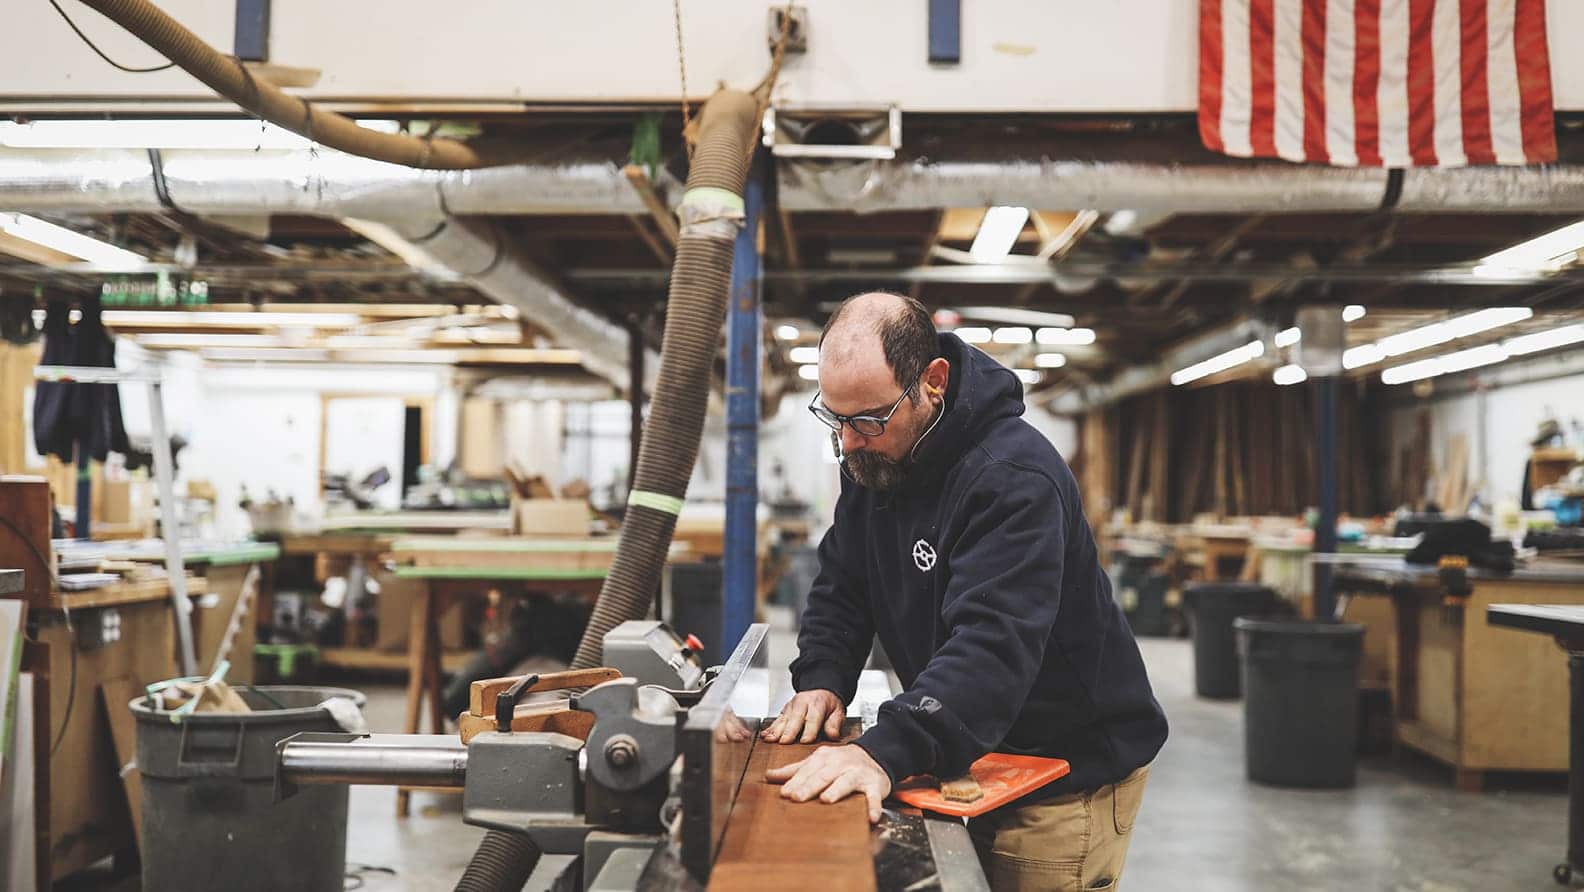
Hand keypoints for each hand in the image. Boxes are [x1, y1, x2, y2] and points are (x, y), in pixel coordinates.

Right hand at [761, 689, 844, 743]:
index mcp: (817, 704)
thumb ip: (835, 724)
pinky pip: (776, 720)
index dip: (809, 730)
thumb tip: (832, 735)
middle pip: (795, 718)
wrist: (820, 691)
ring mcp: (791, 706)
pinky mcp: (784, 711)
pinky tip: (765, 735)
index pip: (813, 718)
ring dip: (776, 730)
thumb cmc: (829, 705)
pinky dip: (770, 728)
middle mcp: (802, 703)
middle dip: (789, 730)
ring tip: (770, 739)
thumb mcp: (838, 712)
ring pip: (783, 719)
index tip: (805, 741)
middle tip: (785, 741)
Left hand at [765, 744, 890, 822]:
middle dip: (810, 786)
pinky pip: (874, 796)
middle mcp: (841, 764)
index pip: (808, 771)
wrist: (875, 755)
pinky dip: (873, 806)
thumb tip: (769, 776)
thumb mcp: (817, 762)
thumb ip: (794, 770)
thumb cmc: (841, 762)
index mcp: (825, 758)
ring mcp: (858, 774)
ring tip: (827, 799)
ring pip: (846, 782)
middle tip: (797, 797)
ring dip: (837, 790)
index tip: (784, 793)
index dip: (796, 782)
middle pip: (823, 775)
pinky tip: (871, 817)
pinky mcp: (874, 785)